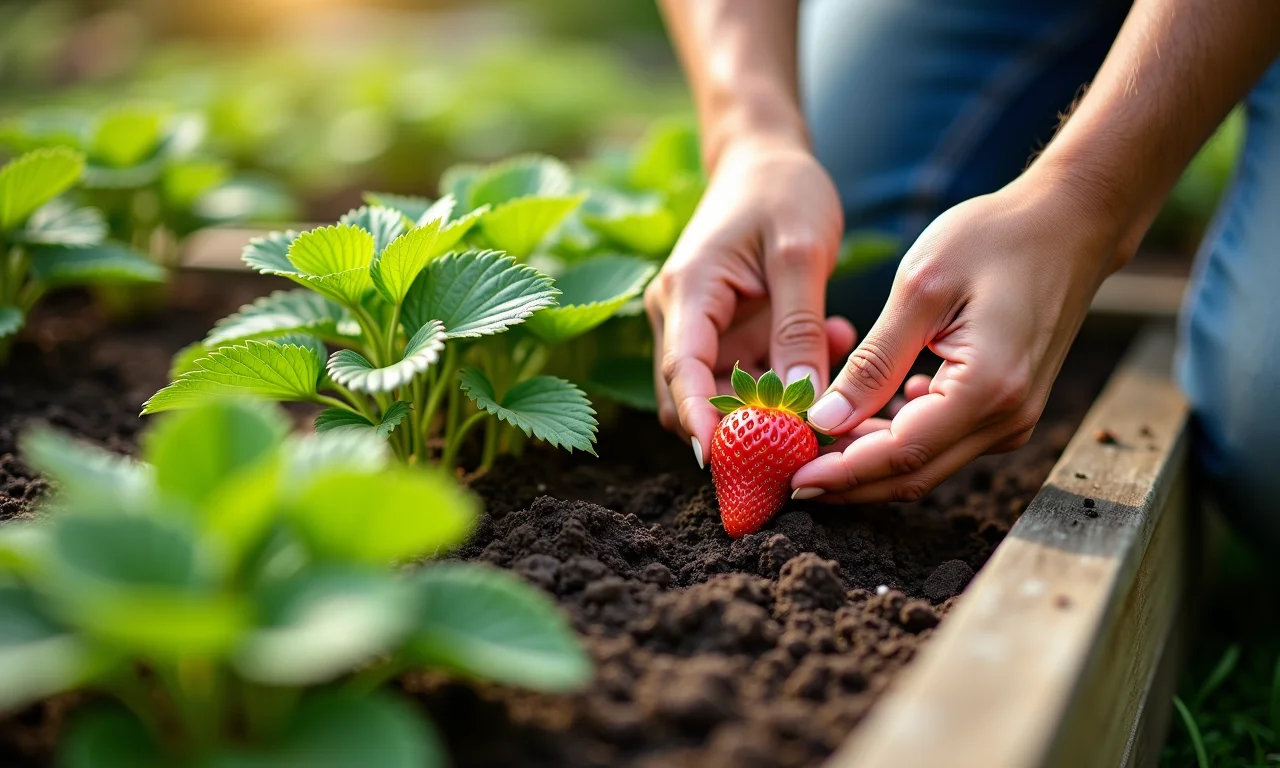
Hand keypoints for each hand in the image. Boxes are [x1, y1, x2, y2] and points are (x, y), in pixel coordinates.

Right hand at [645, 137, 853, 463]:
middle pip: (692, 397)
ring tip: (839, 368)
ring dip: (774, 401)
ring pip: (721, 395)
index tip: (722, 464)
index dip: (699, 423)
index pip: (680, 372)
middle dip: (743, 427)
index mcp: (688, 290)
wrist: (766, 160)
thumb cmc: (782, 191)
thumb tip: (806, 403)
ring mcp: (699, 327)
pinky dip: (785, 378)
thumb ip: (801, 328)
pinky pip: (747, 376)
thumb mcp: (802, 253)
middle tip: (815, 435)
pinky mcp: (724, 333)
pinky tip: (834, 344)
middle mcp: (680, 315)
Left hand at [790, 174, 1124, 502]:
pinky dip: (897, 442)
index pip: (901, 453)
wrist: (1069, 223)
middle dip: (848, 483)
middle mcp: (1007, 418)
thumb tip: (824, 420)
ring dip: (868, 465)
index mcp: (987, 388)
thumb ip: (873, 362)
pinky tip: (860, 421)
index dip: (841, 473)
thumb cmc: (994, 238)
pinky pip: (944, 443)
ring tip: (812, 450)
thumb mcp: (921, 289)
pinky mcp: (1008, 411)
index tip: (791, 480)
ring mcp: (1013, 419)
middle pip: (914, 474)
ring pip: (927, 465)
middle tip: (790, 479)